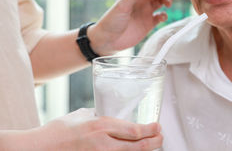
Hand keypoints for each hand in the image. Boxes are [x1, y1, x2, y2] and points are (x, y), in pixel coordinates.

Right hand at [0, 109, 162, 150]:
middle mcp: (103, 144)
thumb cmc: (57, 131)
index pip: (133, 130)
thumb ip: (98, 116)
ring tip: (152, 145)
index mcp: (100, 126)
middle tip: (161, 138)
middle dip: (154, 142)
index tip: (157, 126)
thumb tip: (110, 117)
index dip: (149, 130)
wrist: (38, 149)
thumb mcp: (82, 115)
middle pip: (137, 147)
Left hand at [88, 0, 172, 54]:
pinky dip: (164, 15)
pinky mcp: (149, 23)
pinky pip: (161, 16)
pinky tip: (162, 17)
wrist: (109, 40)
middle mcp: (141, 1)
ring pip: (161, 1)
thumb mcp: (122, 5)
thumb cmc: (112, 21)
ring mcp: (146, 12)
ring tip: (168, 3)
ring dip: (167, 0)